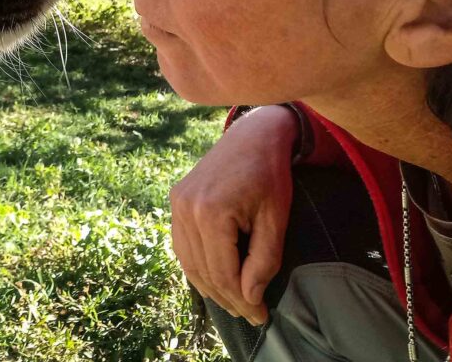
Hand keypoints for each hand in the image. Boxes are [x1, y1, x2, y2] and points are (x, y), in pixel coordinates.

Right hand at [170, 106, 296, 325]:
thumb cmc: (270, 175)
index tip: (261, 316)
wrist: (252, 136)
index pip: (223, 272)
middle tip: (252, 316)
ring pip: (188, 261)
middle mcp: (185, 208)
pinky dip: (198, 266)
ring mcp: (176, 203)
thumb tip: (249, 297)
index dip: (243, 300)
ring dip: (210, 287)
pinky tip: (216, 278)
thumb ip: (263, 260)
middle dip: (228, 298)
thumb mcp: (276, 219)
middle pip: (203, 270)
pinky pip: (182, 245)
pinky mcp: (176, 200)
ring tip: (235, 303)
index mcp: (210, 211)